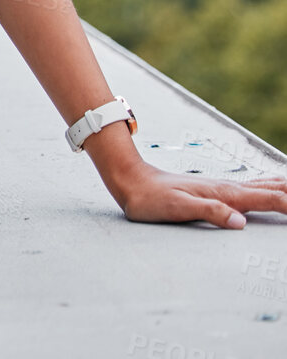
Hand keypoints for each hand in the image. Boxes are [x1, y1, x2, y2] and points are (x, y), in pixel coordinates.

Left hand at [112, 161, 286, 228]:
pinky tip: (278, 185)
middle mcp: (231, 188)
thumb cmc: (151, 199)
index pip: (272, 199)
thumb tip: (240, 222)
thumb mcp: (177, 208)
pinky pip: (256, 187)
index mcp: (227, 194)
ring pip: (268, 184)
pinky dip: (275, 185)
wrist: (132, 181)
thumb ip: (209, 212)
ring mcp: (226, 188)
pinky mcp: (220, 191)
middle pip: (277, 187)